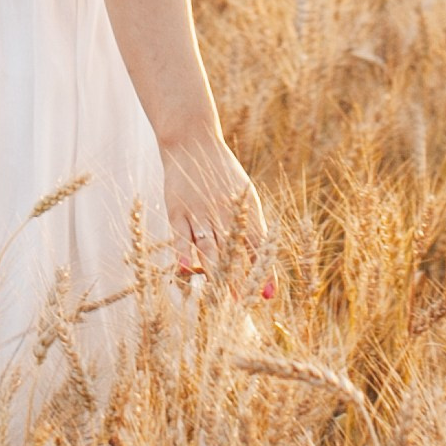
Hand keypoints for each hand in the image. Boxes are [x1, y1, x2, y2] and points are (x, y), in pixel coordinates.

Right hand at [160, 131, 265, 285]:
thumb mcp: (245, 194)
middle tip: (242, 304)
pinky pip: (179, 235)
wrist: (193, 141)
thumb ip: (253, 225)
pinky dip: (182, 253)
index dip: (262, 269)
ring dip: (215, 273)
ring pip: (208, 247)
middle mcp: (224, 212)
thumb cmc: (222, 173)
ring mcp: (199, 211)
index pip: (257, 245)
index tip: (267, 294)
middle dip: (238, 279)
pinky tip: (186, 270)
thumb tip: (264, 259)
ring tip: (220, 299)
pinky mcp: (177, 210)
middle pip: (233, 252)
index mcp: (244, 209)